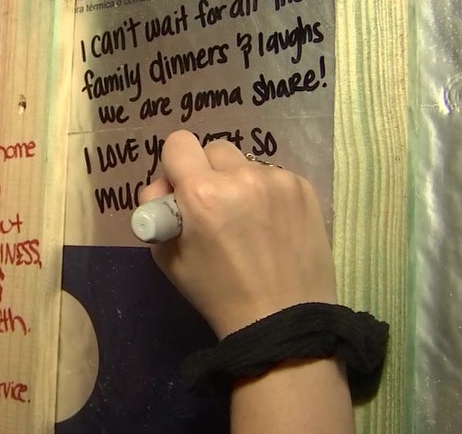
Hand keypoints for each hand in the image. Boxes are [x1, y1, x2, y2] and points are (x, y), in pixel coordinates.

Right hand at [138, 130, 336, 338]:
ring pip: (246, 163)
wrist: (282, 319)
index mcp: (201, 193)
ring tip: (248, 221)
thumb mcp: (168, 257)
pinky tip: (272, 226)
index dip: (175, 166)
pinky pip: (274, 177)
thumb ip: (158, 212)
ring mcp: (277, 180)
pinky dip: (267, 194)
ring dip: (239, 183)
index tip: (182, 189)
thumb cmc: (217, 293)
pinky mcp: (303, 187)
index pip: (178, 143)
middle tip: (214, 208)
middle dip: (208, 173)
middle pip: (214, 149)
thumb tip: (164, 187)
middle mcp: (240, 176)